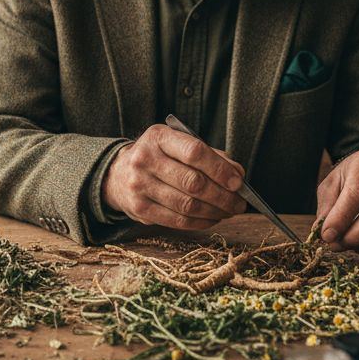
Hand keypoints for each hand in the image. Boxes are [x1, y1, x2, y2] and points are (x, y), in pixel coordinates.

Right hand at [102, 124, 247, 230]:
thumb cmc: (160, 157)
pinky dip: (200, 222)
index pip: (194, 152)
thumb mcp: (179, 145)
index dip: (220, 169)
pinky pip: (177, 220)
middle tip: (239, 203)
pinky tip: (212, 218)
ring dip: (214, 212)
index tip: (238, 182)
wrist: (119, 173)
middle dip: (222, 196)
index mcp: (158, 137)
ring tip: (229, 211)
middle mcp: (145, 159)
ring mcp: (140, 185)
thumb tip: (237, 176)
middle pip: (192, 182)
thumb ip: (210, 156)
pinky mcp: (139, 209)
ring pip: (187, 205)